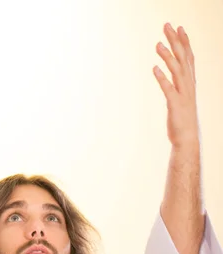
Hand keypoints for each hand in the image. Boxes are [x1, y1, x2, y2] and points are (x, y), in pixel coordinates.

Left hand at [153, 23, 199, 148]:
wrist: (186, 138)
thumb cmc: (182, 118)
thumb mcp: (180, 96)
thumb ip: (176, 83)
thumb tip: (167, 71)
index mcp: (189, 82)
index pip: (188, 56)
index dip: (184, 41)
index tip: (178, 27)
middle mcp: (188, 85)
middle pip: (182, 58)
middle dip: (175, 41)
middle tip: (167, 26)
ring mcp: (182, 94)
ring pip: (176, 71)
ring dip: (167, 57)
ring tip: (157, 44)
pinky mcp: (175, 105)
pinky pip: (168, 89)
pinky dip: (162, 78)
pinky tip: (154, 68)